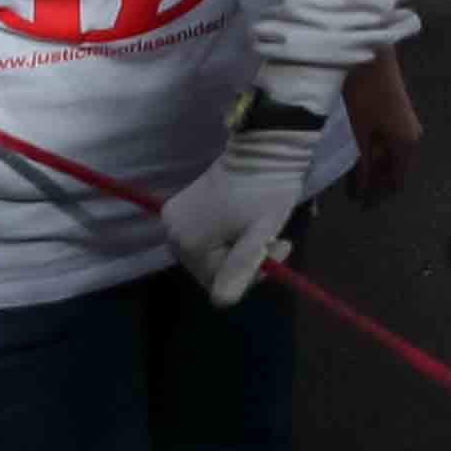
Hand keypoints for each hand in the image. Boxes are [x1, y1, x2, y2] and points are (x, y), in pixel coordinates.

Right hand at [162, 95, 336, 303]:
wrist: (265, 147)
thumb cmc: (268, 190)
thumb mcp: (262, 233)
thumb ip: (242, 267)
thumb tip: (223, 302)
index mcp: (188, 243)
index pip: (220, 285)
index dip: (253, 273)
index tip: (279, 247)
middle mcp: (172, 234)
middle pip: (213, 271)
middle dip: (247, 262)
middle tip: (277, 239)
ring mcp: (173, 221)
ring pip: (212, 257)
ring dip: (239, 250)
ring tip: (261, 226)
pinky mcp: (180, 209)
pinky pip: (206, 240)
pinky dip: (228, 237)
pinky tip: (243, 220)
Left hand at [340, 52, 422, 202]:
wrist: (372, 58)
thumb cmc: (365, 96)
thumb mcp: (360, 135)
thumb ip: (363, 166)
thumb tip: (362, 193)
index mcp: (407, 145)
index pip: (398, 181)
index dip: (380, 195)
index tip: (360, 205)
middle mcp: (412, 137)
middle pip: (397, 169)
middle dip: (377, 182)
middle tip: (353, 192)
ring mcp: (407, 125)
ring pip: (392, 156)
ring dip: (375, 166)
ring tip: (352, 174)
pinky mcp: (397, 115)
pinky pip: (389, 143)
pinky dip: (376, 152)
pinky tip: (359, 153)